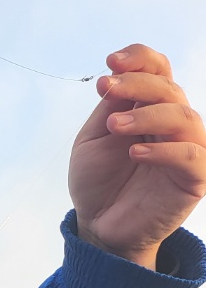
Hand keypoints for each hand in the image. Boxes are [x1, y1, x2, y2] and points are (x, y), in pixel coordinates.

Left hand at [68, 45, 205, 266]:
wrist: (98, 227)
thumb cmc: (97, 183)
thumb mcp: (93, 140)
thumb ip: (109, 109)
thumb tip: (116, 76)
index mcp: (149, 109)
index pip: (159, 71)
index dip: (141, 59)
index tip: (111, 61)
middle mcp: (172, 125)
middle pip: (169, 89)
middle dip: (138, 84)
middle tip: (108, 89)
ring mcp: (186, 150)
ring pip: (183, 117)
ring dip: (148, 114)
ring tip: (115, 126)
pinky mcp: (194, 179)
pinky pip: (192, 156)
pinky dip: (165, 149)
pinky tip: (135, 152)